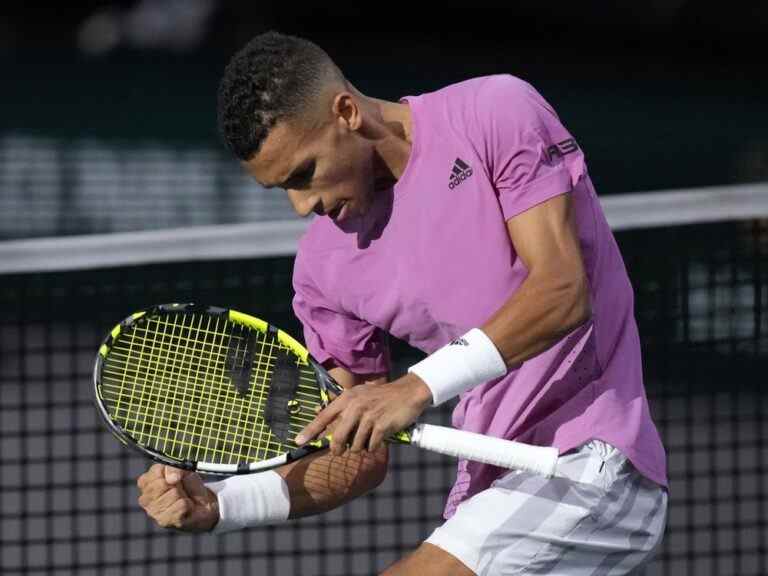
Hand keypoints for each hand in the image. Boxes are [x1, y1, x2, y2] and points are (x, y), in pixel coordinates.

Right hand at [137, 464, 218, 532]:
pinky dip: (188, 504)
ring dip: (183, 495)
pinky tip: (186, 508)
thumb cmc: (188, 486)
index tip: (177, 476)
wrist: (202, 504)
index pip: (156, 471)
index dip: (171, 471)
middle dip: (177, 484)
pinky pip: (181, 505)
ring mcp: (153, 512)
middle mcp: (145, 498)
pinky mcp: (164, 522)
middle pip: (162, 484)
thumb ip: (175, 468)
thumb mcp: (184, 470)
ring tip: (183, 498)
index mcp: (145, 482)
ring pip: (173, 494)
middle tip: (181, 489)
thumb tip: (172, 479)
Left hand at [295, 373, 432, 454]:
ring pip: (355, 445)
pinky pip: (371, 447)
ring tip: (368, 437)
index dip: (310, 431)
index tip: (298, 441)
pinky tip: (379, 438)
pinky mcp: (381, 426)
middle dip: (337, 449)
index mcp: (347, 398)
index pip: (324, 417)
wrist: (408, 393)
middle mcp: (355, 407)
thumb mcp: (359, 395)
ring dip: (361, 447)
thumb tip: (321, 417)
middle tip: (339, 452)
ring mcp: (368, 417)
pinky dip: (374, 446)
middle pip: (338, 437)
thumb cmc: (381, 397)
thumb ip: (343, 407)